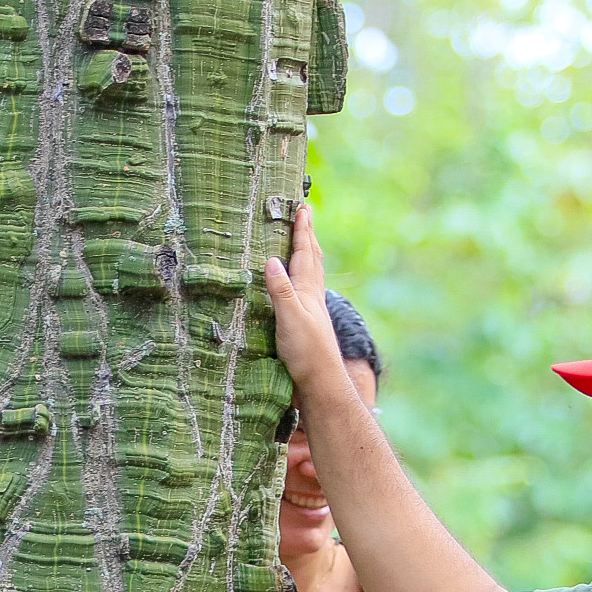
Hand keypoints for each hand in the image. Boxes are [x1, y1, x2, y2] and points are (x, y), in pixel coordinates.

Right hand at [262, 206, 354, 401]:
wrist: (320, 383)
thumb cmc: (306, 352)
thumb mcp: (289, 318)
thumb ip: (281, 290)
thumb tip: (271, 260)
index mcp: (307, 290)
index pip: (305, 253)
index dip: (302, 230)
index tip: (302, 207)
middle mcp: (313, 296)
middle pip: (312, 259)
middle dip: (308, 236)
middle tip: (306, 215)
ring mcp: (312, 311)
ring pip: (312, 274)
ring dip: (308, 255)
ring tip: (306, 243)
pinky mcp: (308, 325)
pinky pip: (306, 291)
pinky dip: (302, 279)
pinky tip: (300, 287)